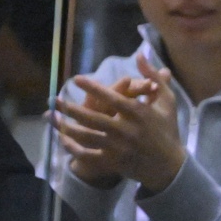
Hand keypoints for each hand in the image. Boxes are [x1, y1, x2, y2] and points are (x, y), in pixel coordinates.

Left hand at [55, 54, 185, 191]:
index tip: (76, 79)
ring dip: (65, 127)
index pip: (113, 98)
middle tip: (54, 99)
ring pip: (86, 136)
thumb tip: (140, 55)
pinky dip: (72, 148)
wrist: (169, 165)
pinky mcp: (113, 162)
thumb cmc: (167, 129)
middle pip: (93, 118)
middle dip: (70, 108)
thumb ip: (153, 78)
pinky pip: (87, 155)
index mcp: (139, 114)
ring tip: (51, 117)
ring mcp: (118, 148)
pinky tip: (61, 139)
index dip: (93, 88)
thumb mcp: (166, 101)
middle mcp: (127, 130)